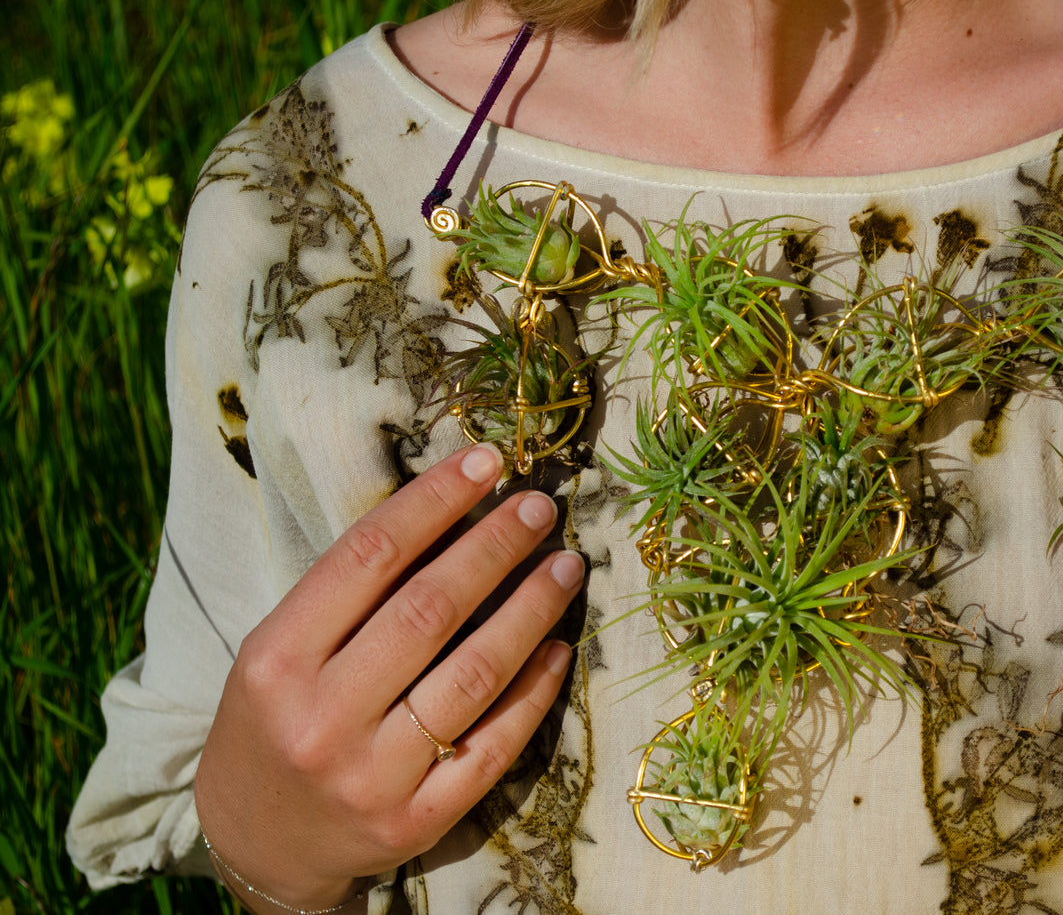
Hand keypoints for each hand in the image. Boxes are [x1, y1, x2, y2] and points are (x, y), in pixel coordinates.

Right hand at [194, 443, 582, 912]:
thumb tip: (452, 511)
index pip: (368, 556)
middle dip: (495, 547)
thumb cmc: (275, 721)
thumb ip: (350, 594)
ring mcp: (371, 776)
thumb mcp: (281, 651)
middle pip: (430, 609)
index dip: (434, 500)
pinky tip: (558, 647)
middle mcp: (321, 717)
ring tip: (565, 566)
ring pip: (473, 676)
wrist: (256, 843)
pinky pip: (492, 747)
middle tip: (540, 507)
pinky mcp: (415, 821)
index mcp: (276, 659)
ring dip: (529, 610)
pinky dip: (533, 692)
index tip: (486, 460)